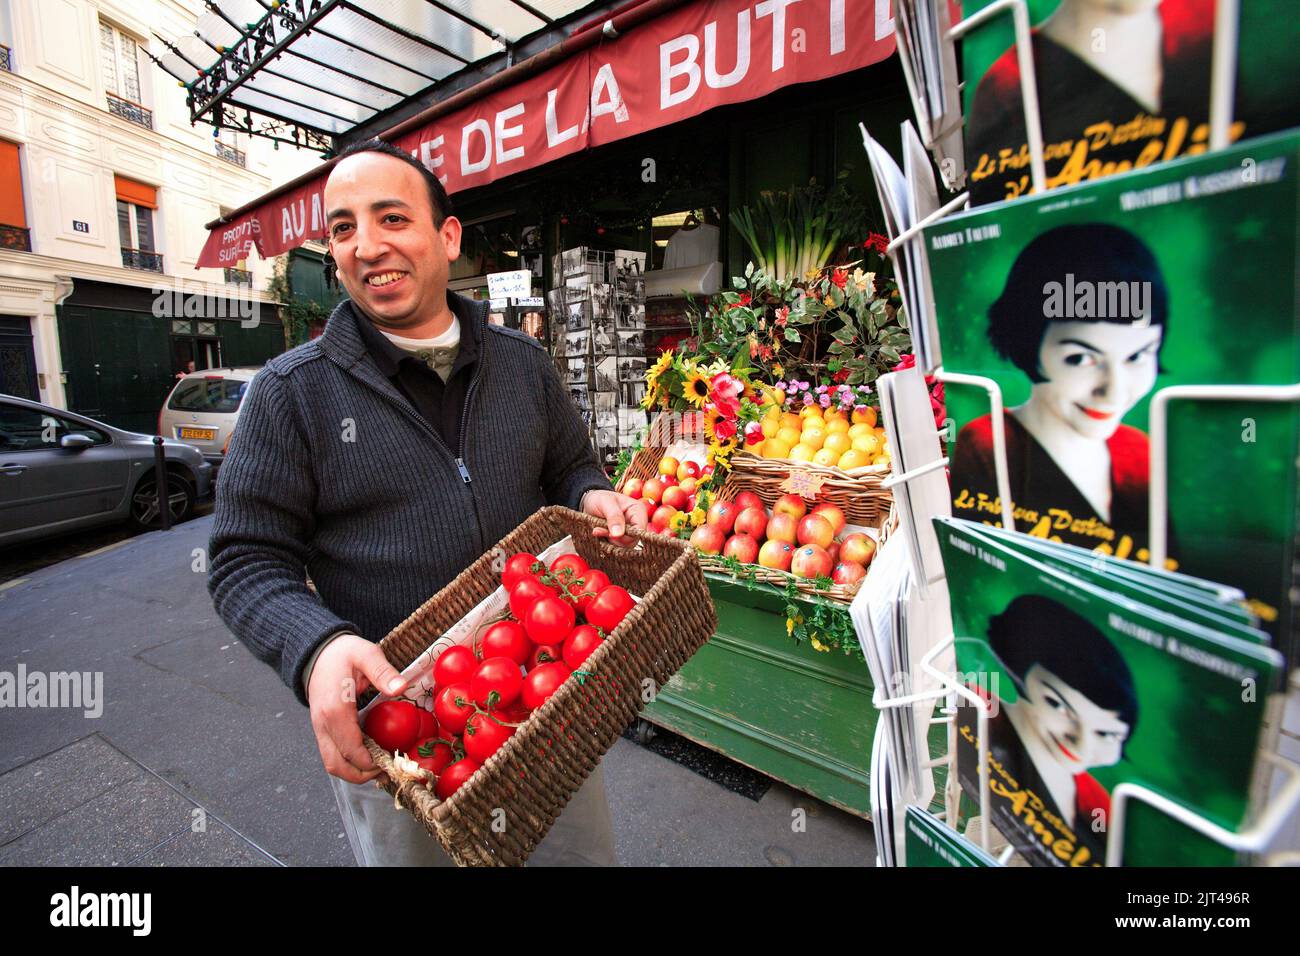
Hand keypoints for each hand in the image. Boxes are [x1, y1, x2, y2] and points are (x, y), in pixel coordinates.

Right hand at [307, 634, 408, 783]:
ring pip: (332, 764)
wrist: (318, 652)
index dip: (373, 762)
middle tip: (388, 769)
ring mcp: (319, 729)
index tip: (393, 760)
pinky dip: (350, 761)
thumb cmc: (343, 653)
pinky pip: (333, 754)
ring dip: (355, 772)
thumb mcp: (366, 654)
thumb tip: (401, 687)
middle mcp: (323, 724)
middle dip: (363, 774)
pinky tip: (370, 755)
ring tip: (381, 765)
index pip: (352, 750)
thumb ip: (383, 671)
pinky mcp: (321, 729)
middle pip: (338, 766)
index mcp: (335, 710)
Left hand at [582, 489, 647, 547]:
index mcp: (638, 511)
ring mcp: (629, 532)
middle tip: (599, 529)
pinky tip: (599, 533)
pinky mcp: (621, 539)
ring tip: (597, 529)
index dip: (628, 535)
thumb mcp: (606, 503)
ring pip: (624, 546)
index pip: (640, 529)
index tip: (611, 533)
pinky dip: (606, 542)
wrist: (589, 503)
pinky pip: (616, 547)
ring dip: (609, 539)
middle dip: (615, 538)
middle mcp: (636, 523)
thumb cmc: (599, 499)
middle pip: (633, 540)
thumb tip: (618, 534)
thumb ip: (614, 517)